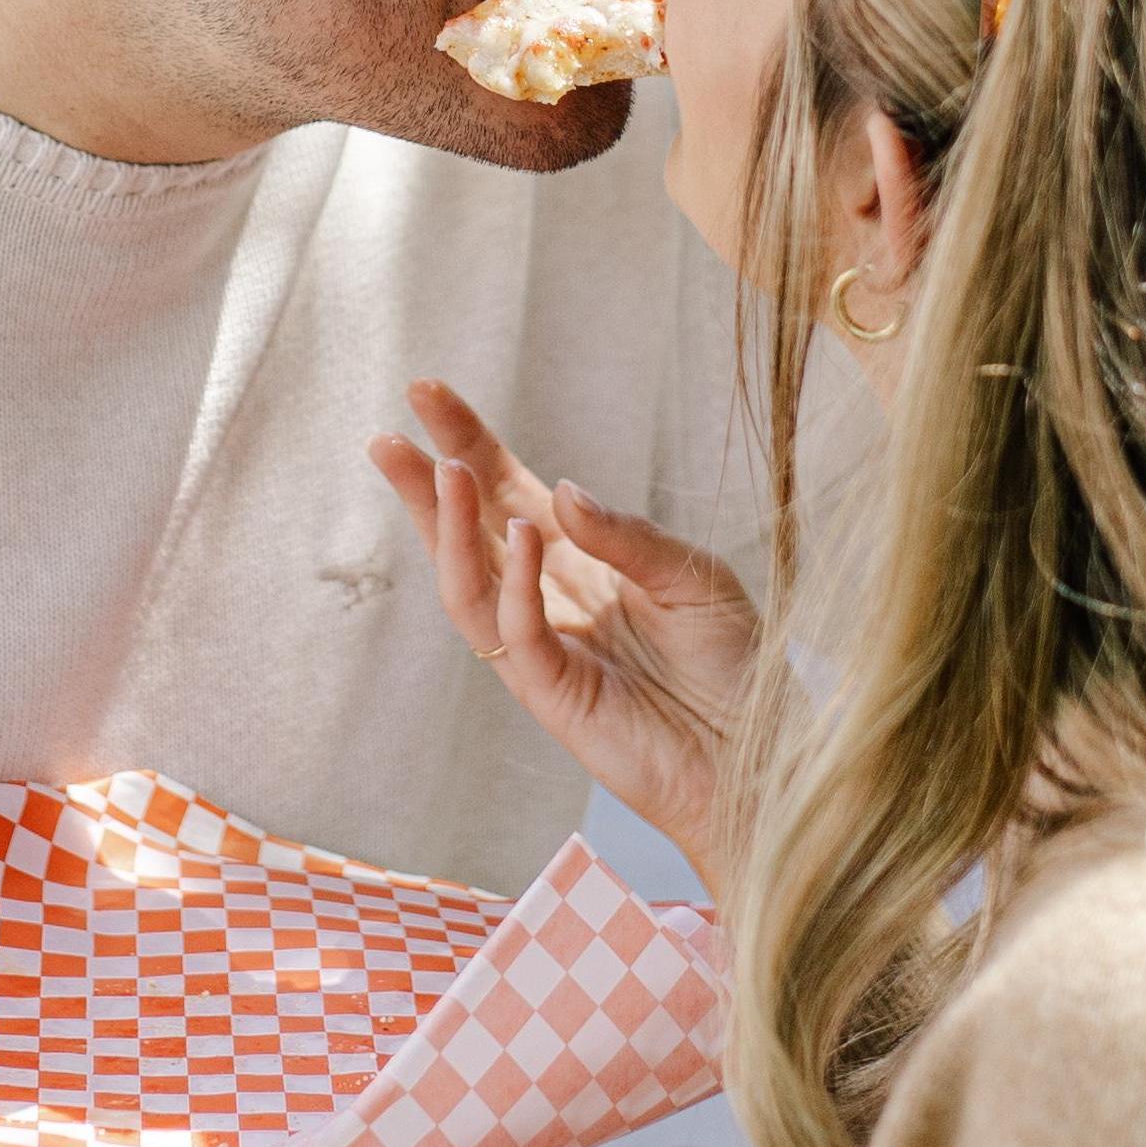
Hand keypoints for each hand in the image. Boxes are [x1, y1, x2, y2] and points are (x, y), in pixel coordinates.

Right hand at [368, 380, 759, 884]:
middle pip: (470, 532)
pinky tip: (520, 537)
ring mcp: (544, 648)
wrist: (758, 753)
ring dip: (452, 529)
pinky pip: (517, 633)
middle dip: (428, 485)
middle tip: (387, 438)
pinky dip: (514, 583)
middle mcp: (550, 597)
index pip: (509, 491)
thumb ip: (628, 537)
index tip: (428, 394)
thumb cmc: (734, 665)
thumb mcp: (693, 577)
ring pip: (470, 584)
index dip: (469, 443)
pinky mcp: (554, 693)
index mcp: (582, 559)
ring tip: (444, 472)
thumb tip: (562, 492)